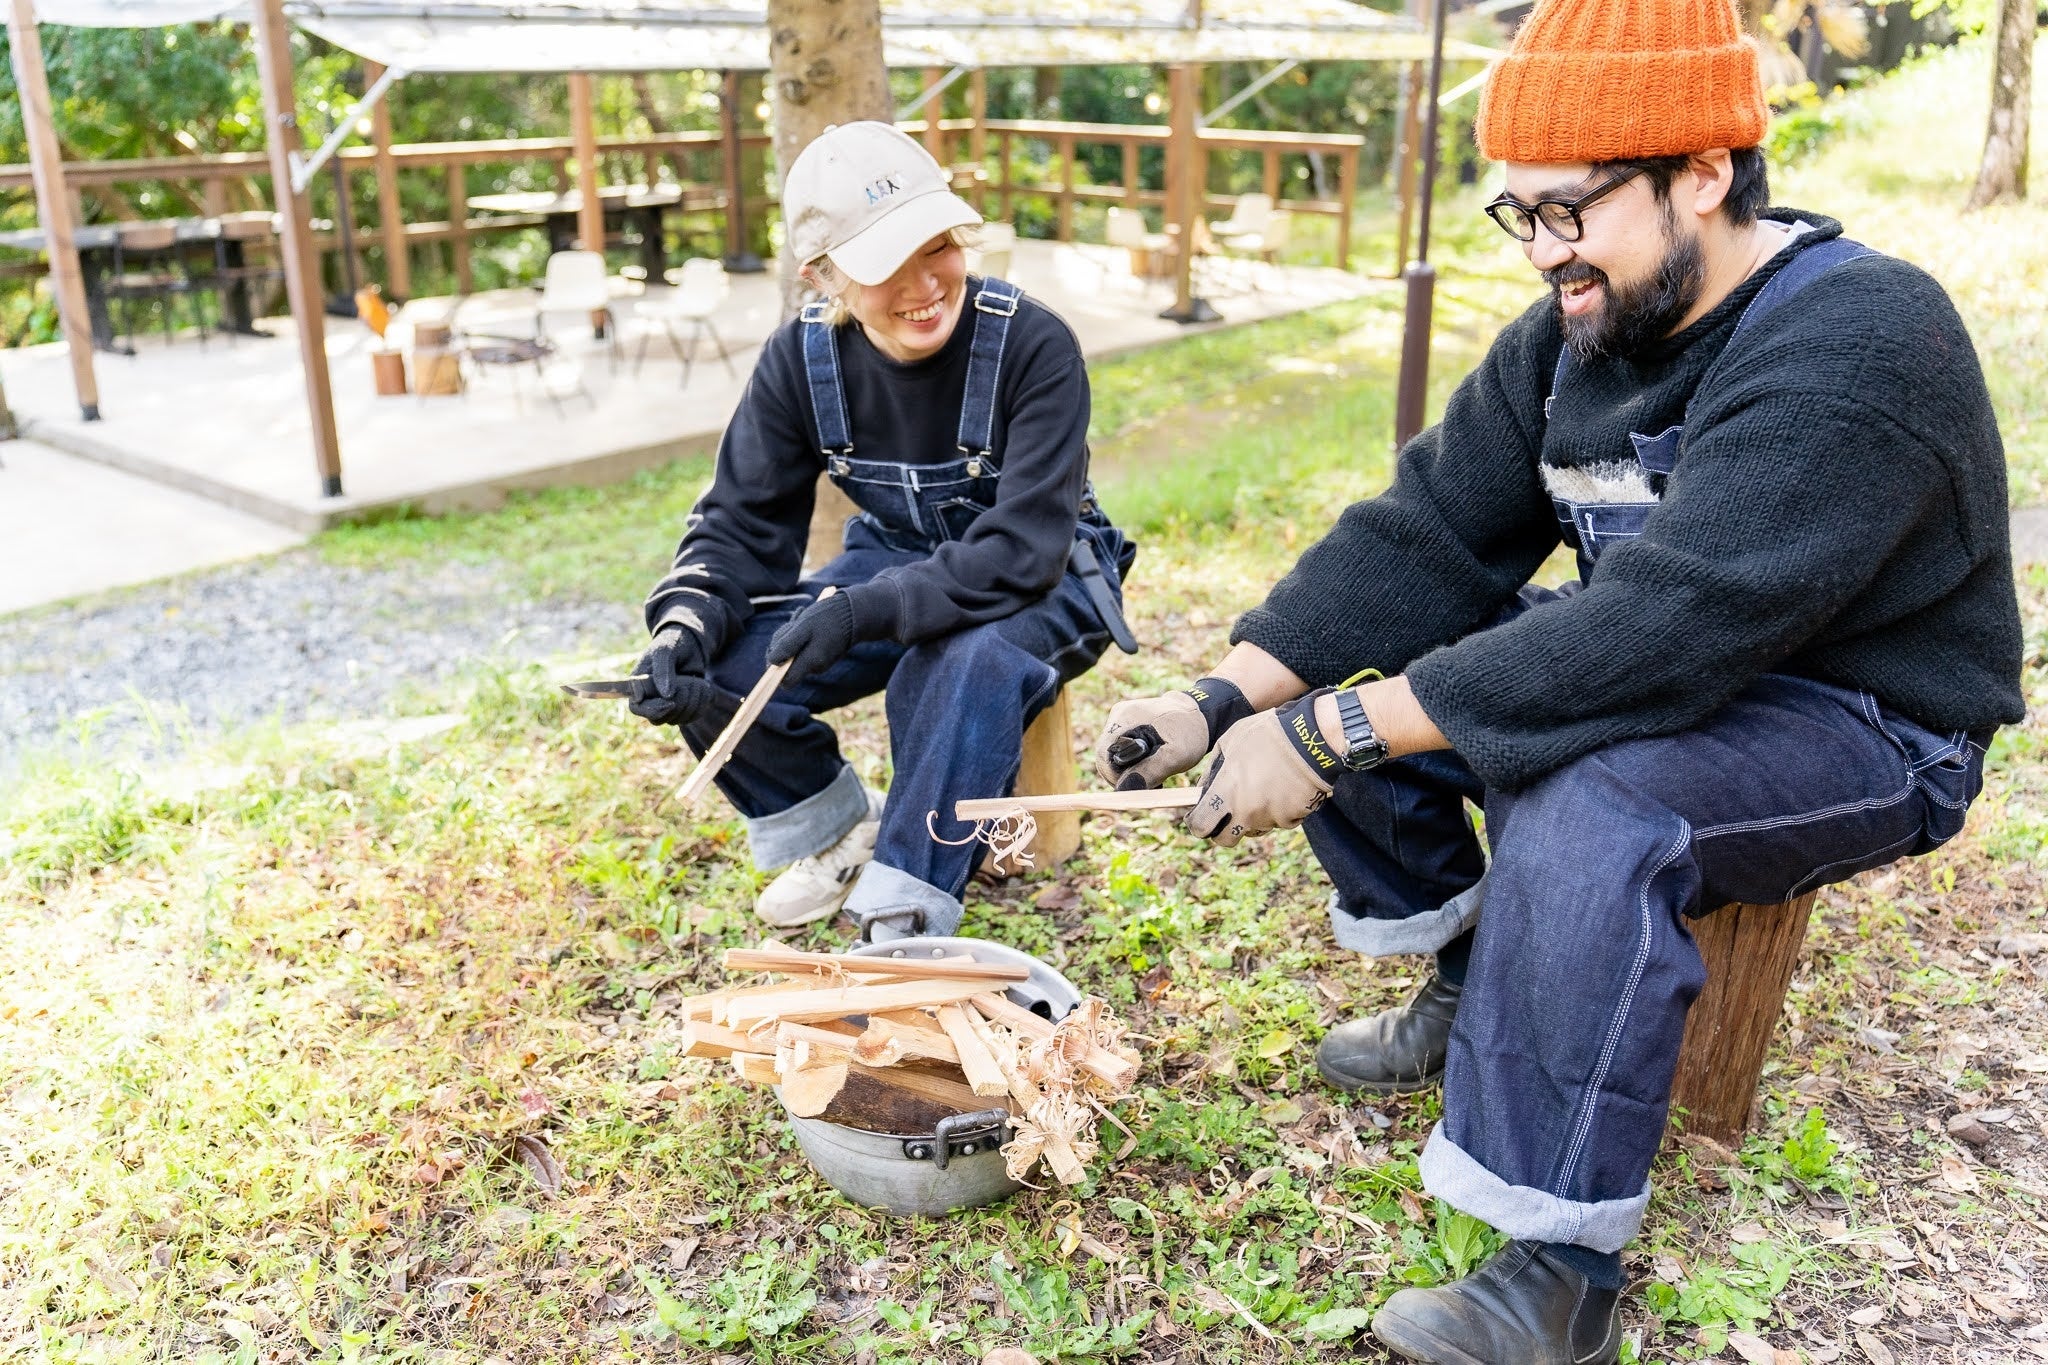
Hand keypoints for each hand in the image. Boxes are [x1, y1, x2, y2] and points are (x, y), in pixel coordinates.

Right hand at [628, 624, 715, 726]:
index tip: (671, 702)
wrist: (690, 645)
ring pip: (676, 719)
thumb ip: (662, 671)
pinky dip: (701, 703)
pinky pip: (691, 717)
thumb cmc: (671, 644)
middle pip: (658, 718)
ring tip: (696, 681)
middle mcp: (649, 698)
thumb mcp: (665, 651)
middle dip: (678, 702)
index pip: (636, 708)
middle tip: (689, 682)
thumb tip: (666, 695)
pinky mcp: (682, 708)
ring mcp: (666, 705)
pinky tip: (703, 686)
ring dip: (691, 701)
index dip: (653, 709)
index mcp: (638, 685)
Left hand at [767, 591, 856, 685]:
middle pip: (787, 665)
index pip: (786, 681)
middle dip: (782, 645)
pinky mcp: (822, 653)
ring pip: (794, 654)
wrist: (852, 612)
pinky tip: (803, 620)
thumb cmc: (826, 618)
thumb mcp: (802, 628)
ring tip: (799, 618)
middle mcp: (815, 667)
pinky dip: (799, 635)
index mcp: (811, 662)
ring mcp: (819, 661)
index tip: (774, 650)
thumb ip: (787, 646)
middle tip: (789, 625)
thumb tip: (771, 662)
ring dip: (790, 636)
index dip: (774, 669)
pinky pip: (803, 648)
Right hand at [1095, 677, 1253, 789]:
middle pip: (1105, 756)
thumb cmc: (1190, 733)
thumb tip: (1124, 790)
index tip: (1137, 785)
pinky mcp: (1126, 723)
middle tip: (1148, 783)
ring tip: (1152, 774)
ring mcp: (1120, 717)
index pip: (1104, 755)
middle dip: (1123, 774)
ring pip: (1112, 754)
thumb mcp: (1175, 756)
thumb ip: (1149, 772)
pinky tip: (1149, 764)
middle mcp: (1117, 715)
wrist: (1201, 713)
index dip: (1115, 776)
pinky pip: (1120, 748)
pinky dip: (1131, 761)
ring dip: (1128, 769)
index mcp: (1125, 718)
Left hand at [1185, 689, 1341, 847]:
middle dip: (1222, 830)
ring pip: (1253, 829)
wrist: (1311, 739)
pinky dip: (1276, 811)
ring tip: (1261, 789)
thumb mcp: (1229, 742)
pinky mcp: (1292, 819)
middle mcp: (1246, 812)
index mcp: (1226, 792)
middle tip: (1226, 814)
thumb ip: (1212, 771)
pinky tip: (1281, 788)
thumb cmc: (1266, 735)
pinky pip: (1277, 821)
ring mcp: (1270, 818)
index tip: (1199, 817)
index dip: (1197, 824)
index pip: (1202, 826)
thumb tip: (1202, 790)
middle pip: (1226, 840)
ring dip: (1251, 817)